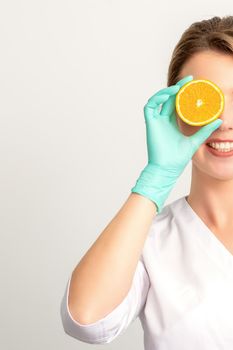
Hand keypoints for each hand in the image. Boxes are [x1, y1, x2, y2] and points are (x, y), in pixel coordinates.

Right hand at [131, 75, 222, 212]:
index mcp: (172, 123)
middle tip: (188, 80)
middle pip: (168, 99)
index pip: (176, 103)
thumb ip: (205, 130)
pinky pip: (150, 107)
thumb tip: (218, 121)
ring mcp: (156, 122)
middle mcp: (163, 121)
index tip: (192, 84)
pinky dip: (156, 99)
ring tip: (177, 87)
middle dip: (177, 87)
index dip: (182, 93)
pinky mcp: (150, 125)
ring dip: (166, 92)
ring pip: (157, 100)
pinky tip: (167, 95)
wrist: (167, 169)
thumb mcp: (195, 140)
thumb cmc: (178, 158)